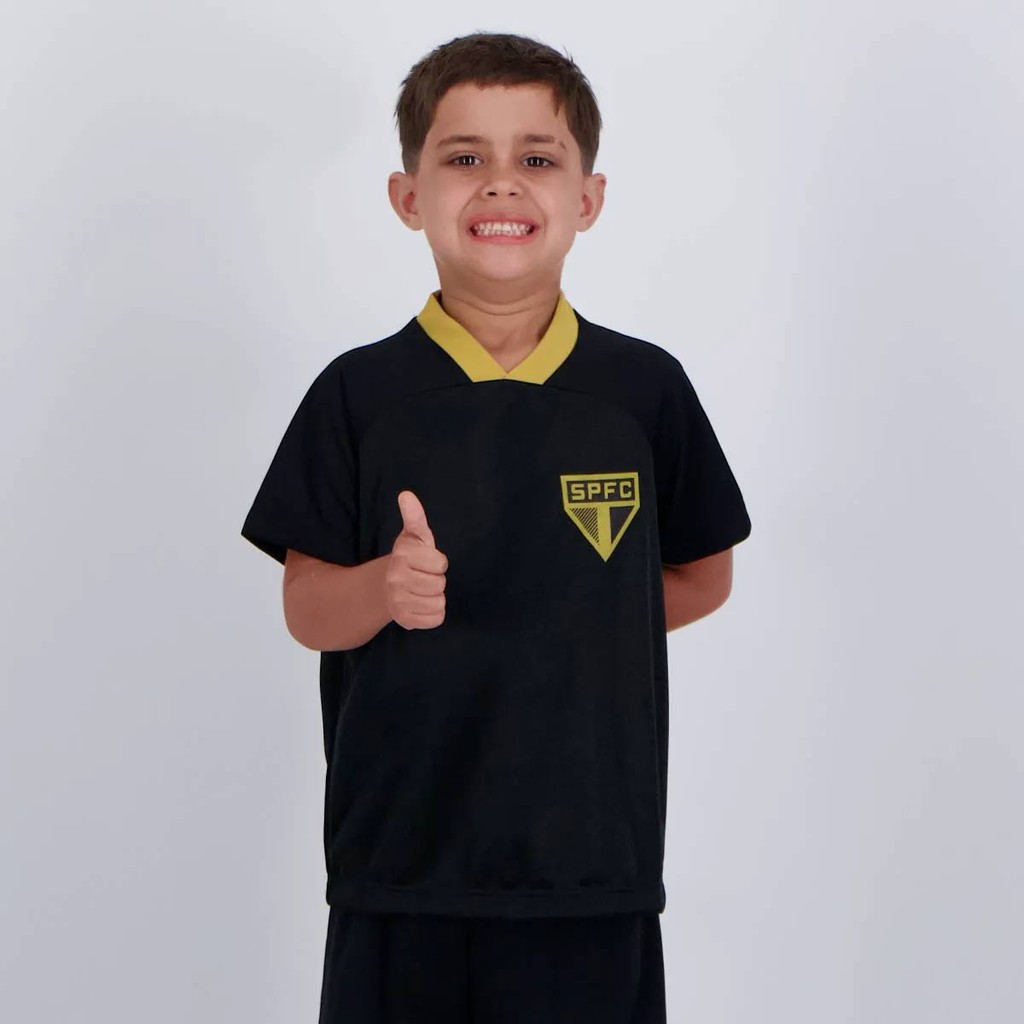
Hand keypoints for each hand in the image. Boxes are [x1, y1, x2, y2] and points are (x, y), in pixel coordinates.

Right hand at [385, 490, 447, 629]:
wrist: (388, 586)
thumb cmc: (410, 558)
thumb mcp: (414, 535)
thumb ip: (414, 516)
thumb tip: (406, 495)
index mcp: (402, 555)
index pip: (441, 563)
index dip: (438, 562)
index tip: (428, 560)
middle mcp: (395, 578)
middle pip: (440, 584)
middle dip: (437, 580)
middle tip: (424, 576)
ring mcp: (398, 601)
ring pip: (439, 603)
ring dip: (436, 597)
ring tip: (423, 590)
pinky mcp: (404, 620)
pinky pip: (436, 619)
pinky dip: (434, 614)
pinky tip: (422, 604)